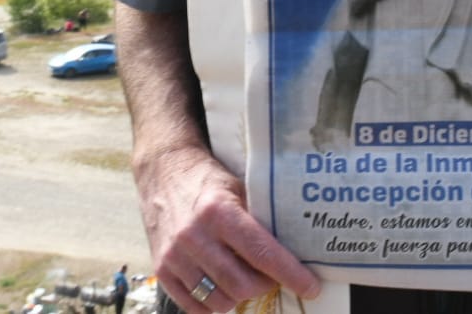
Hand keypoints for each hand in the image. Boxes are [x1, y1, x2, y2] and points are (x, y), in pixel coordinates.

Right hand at [138, 147, 319, 312]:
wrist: (163, 172)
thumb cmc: (208, 180)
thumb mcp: (239, 188)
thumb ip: (259, 218)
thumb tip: (295, 248)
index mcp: (219, 212)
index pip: (262, 254)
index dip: (291, 275)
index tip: (310, 287)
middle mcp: (194, 236)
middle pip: (241, 284)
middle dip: (266, 285)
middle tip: (272, 276)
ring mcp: (174, 256)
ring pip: (219, 300)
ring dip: (239, 296)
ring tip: (245, 278)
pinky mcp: (161, 269)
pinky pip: (193, 307)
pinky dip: (213, 304)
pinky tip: (222, 288)